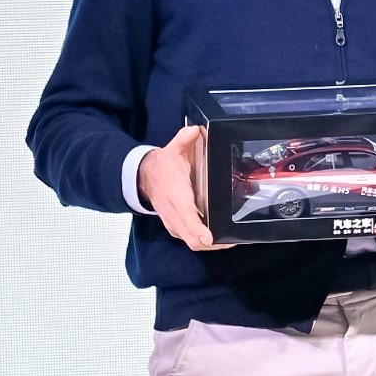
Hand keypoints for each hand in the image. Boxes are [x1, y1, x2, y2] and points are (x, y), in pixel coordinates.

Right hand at [137, 124, 220, 251]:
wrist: (143, 178)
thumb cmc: (161, 167)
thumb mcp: (173, 150)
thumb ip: (185, 139)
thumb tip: (196, 130)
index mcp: (176, 196)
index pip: (186, 217)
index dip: (198, 230)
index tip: (210, 237)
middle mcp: (175, 214)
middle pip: (192, 239)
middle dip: (213, 243)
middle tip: (232, 241)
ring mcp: (174, 223)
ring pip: (192, 242)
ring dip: (211, 245)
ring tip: (230, 241)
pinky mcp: (176, 227)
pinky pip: (190, 240)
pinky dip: (204, 242)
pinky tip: (218, 238)